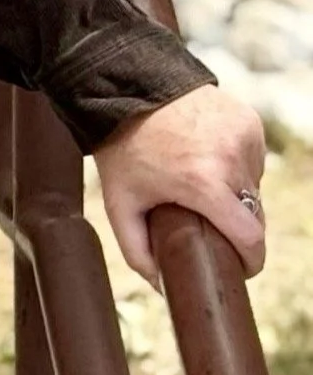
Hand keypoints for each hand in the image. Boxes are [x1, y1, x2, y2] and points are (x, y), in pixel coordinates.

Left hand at [93, 84, 266, 288]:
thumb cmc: (122, 149)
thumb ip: (138, 253)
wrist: (127, 88)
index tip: (240, 268)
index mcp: (204, 184)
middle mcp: (232, 159)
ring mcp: (245, 137)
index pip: (251, 238)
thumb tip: (162, 286)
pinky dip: (235, 165)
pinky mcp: (248, 121)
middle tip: (207, 224)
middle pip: (254, 215)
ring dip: (234, 193)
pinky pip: (252, 158)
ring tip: (198, 182)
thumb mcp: (120, 205)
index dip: (250, 260)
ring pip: (253, 185)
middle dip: (236, 227)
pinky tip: (206, 157)